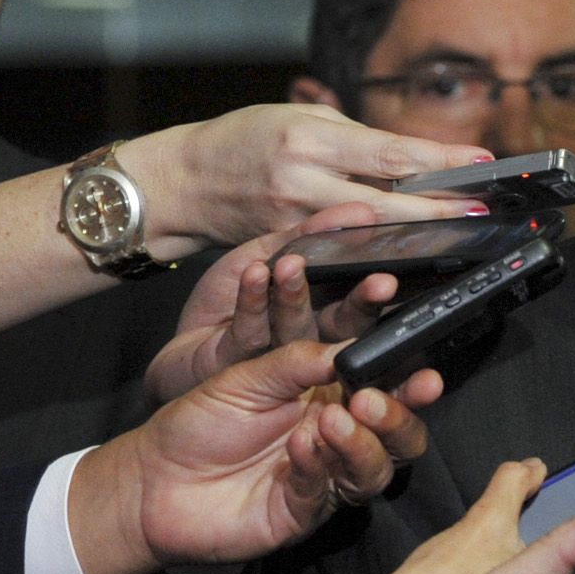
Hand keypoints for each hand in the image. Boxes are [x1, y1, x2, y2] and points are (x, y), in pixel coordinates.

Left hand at [72, 340, 440, 573]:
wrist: (151, 478)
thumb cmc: (199, 422)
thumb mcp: (245, 375)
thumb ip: (296, 359)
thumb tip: (349, 346)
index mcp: (331, 397)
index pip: (384, 386)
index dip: (406, 375)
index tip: (420, 365)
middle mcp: (338, 438)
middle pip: (398, 434)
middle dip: (400, 416)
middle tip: (377, 399)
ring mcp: (326, 478)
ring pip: (376, 468)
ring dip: (363, 443)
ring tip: (336, 419)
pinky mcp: (306, 512)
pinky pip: (327, 492)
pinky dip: (318, 466)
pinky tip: (299, 447)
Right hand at [121, 104, 493, 248]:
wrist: (182, 181)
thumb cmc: (243, 139)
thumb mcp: (298, 119)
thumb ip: (354, 139)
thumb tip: (413, 156)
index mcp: (309, 140)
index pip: (389, 153)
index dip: (439, 161)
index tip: (480, 162)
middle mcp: (302, 183)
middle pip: (388, 202)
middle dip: (442, 208)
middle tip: (484, 208)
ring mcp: (295, 222)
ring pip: (370, 231)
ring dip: (419, 230)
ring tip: (460, 226)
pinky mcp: (288, 248)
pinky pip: (342, 250)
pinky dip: (380, 247)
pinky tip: (410, 248)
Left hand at [144, 202, 408, 404]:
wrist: (177, 336)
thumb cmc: (229, 301)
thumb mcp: (268, 254)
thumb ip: (311, 234)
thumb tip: (360, 209)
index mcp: (324, 319)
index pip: (361, 306)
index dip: (380, 292)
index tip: (397, 270)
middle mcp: (308, 344)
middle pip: (346, 328)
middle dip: (363, 304)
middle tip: (382, 283)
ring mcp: (275, 358)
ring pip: (296, 330)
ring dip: (297, 295)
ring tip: (293, 263)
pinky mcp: (239, 363)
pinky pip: (250, 330)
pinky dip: (252, 298)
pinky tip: (256, 272)